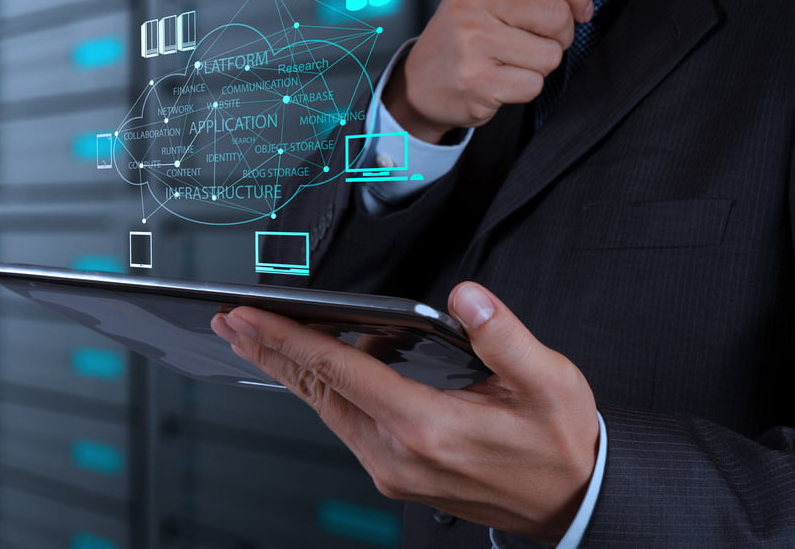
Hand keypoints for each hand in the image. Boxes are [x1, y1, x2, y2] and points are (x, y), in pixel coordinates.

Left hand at [210, 282, 599, 543]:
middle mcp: (397, 453)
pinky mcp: (394, 471)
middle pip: (316, 391)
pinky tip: (316, 365)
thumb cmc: (557, 443)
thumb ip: (504, 336)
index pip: (339, 371)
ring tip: (256, 338)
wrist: (569, 501)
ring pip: (324, 408)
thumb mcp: (551, 382)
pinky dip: (321, 388)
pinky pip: (344, 421)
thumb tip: (466, 298)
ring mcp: (391, 468)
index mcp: (427, 426)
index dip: (288, 338)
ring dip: (289, 370)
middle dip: (268, 352)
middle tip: (231, 322)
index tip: (250, 316)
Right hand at [385, 0, 613, 142]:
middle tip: (531, 41)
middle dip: (558, 36)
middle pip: (558, 16)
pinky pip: (534, 84)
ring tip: (508, 61)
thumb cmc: (468, 33)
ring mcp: (471, 40)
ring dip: (540, 65)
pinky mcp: (476, 79)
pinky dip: (524, 88)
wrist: (421, 81)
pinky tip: (499, 80)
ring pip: (550, 55)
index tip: (578, 9)